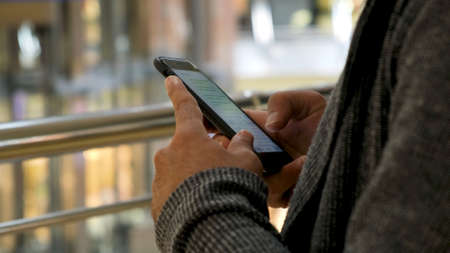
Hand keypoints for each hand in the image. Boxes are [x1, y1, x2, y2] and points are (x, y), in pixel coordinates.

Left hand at [151, 76, 262, 221]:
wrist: (210, 227)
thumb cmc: (229, 187)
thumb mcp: (245, 162)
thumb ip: (242, 144)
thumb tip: (241, 137)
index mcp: (189, 138)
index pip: (185, 107)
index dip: (180, 91)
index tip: (170, 79)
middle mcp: (168, 155)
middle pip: (187, 147)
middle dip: (203, 153)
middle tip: (222, 167)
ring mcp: (161, 178)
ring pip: (180, 170)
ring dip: (195, 175)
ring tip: (215, 192)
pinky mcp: (158, 202)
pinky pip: (175, 192)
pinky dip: (187, 195)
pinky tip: (202, 206)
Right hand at [207, 90, 324, 207]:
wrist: (350, 148)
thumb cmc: (327, 122)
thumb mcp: (306, 103)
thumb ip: (283, 102)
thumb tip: (270, 126)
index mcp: (256, 132)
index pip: (223, 132)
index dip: (213, 132)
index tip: (213, 131)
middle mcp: (258, 156)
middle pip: (229, 161)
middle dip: (236, 158)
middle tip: (257, 150)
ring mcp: (268, 178)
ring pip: (249, 182)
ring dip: (269, 172)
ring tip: (299, 158)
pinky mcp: (283, 195)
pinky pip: (272, 196)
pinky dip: (286, 183)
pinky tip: (302, 167)